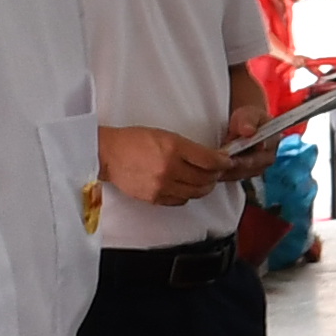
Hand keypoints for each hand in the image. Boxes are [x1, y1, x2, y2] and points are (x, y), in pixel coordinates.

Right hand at [98, 125, 237, 208]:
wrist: (108, 154)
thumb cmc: (134, 140)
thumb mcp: (165, 135)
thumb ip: (187, 147)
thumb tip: (210, 158)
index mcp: (174, 147)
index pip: (209, 160)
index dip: (223, 162)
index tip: (226, 161)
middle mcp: (170, 168)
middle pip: (205, 179)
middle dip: (215, 175)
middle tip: (217, 171)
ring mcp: (162, 186)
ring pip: (195, 192)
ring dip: (203, 187)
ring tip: (203, 180)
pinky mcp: (154, 198)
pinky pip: (180, 200)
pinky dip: (187, 194)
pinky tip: (185, 187)